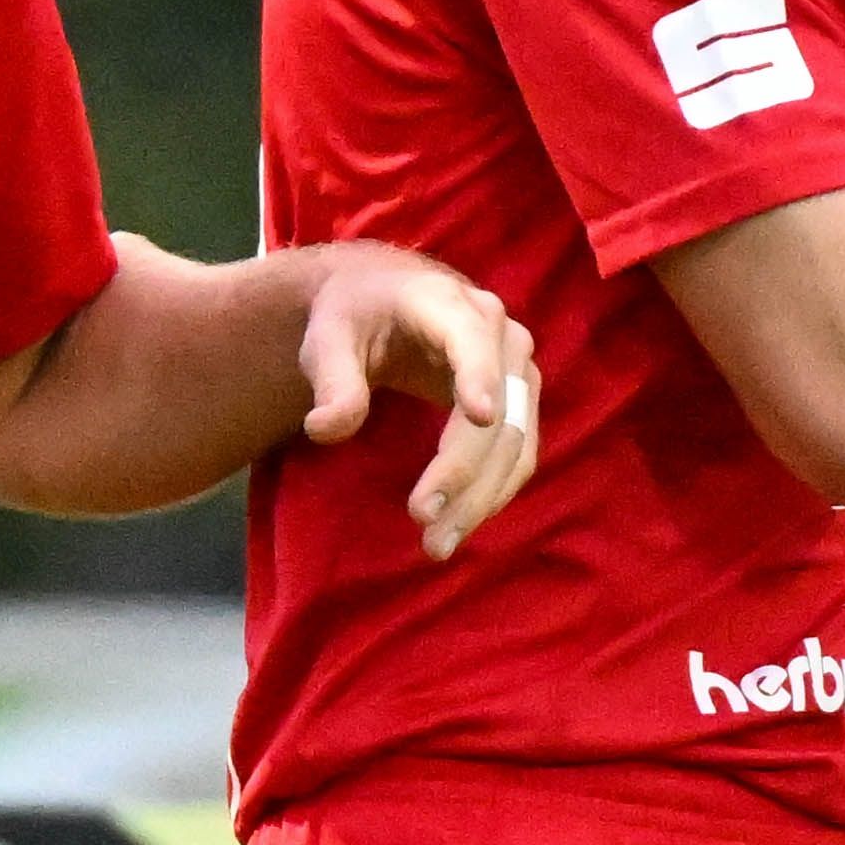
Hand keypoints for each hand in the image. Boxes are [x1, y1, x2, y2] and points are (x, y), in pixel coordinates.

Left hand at [294, 246, 540, 556]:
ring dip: (482, 498)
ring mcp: (518, 372)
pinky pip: (518, 454)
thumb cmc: (355, 316)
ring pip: (516, 442)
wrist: (385, 300)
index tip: (478, 416)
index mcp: (450, 305)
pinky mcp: (521, 404)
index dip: (479, 376)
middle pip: (499, 411)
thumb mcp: (329, 340)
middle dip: (464, 471)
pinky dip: (492, 493)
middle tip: (422, 520)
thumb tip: (323, 429)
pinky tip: (458, 524)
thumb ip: (332, 382)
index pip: (473, 341)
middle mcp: (501, 335)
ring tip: (438, 544)